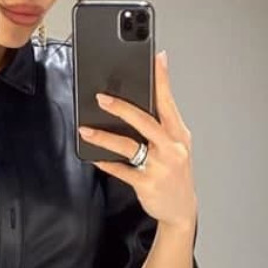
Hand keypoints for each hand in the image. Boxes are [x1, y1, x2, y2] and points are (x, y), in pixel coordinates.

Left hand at [78, 51, 197, 228]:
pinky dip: (106, 163)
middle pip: (145, 121)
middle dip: (121, 107)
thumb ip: (164, 123)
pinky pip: (122, 170)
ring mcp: (160, 166)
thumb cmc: (176, 173)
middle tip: (101, 97)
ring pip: (129, 145)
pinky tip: (94, 157)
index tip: (157, 58)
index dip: (162, 79)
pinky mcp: (147, 183)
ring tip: (86, 130)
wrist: (181, 209)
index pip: (168, 101)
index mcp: (178, 134)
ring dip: (104, 137)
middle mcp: (172, 147)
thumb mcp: (177, 145)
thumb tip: (146, 98)